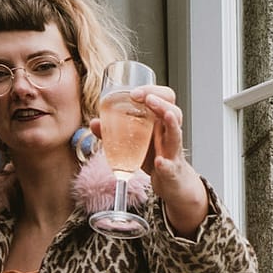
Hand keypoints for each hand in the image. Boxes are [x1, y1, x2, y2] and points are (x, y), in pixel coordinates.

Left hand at [93, 84, 206, 233]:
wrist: (171, 182)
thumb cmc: (155, 155)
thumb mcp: (135, 141)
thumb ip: (115, 131)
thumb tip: (95, 122)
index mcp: (161, 122)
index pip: (164, 98)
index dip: (151, 90)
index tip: (134, 92)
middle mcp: (170, 133)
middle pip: (175, 111)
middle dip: (161, 102)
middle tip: (147, 99)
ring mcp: (173, 152)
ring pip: (177, 135)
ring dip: (171, 123)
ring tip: (164, 116)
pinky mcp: (172, 171)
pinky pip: (171, 166)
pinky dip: (165, 164)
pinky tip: (159, 162)